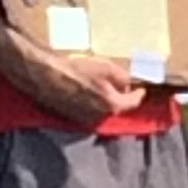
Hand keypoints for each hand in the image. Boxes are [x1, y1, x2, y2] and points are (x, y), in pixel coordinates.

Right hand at [17, 47, 145, 127]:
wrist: (46, 77)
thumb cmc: (76, 70)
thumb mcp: (106, 67)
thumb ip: (123, 77)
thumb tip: (128, 84)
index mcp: (112, 105)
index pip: (133, 103)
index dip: (138, 94)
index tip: (141, 90)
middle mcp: (100, 117)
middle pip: (116, 106)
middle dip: (118, 96)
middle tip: (118, 84)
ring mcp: (84, 119)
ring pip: (101, 109)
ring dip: (103, 100)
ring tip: (98, 85)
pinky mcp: (71, 118)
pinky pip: (87, 110)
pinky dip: (89, 102)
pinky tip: (83, 90)